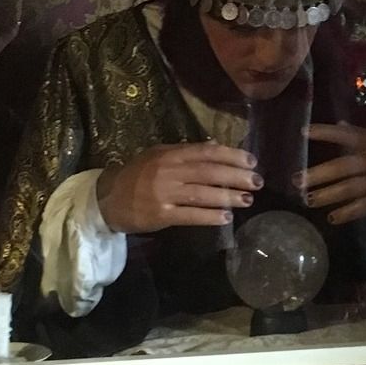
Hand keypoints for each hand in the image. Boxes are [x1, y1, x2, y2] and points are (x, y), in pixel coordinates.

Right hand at [96, 141, 260, 233]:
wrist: (107, 198)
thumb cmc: (137, 174)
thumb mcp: (159, 155)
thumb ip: (186, 152)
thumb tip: (216, 146)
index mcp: (171, 155)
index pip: (207, 152)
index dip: (232, 156)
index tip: (251, 161)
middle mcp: (169, 172)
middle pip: (209, 172)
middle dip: (236, 176)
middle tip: (257, 182)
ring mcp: (165, 194)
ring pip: (203, 194)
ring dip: (228, 197)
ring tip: (248, 199)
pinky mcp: (161, 215)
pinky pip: (190, 215)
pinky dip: (210, 216)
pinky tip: (226, 218)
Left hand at [301, 123, 365, 224]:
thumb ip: (364, 138)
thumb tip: (341, 125)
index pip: (348, 134)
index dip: (326, 132)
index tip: (304, 132)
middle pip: (343, 165)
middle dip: (318, 173)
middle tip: (297, 180)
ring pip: (349, 187)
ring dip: (327, 195)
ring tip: (309, 200)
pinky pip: (362, 207)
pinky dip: (346, 213)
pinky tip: (332, 218)